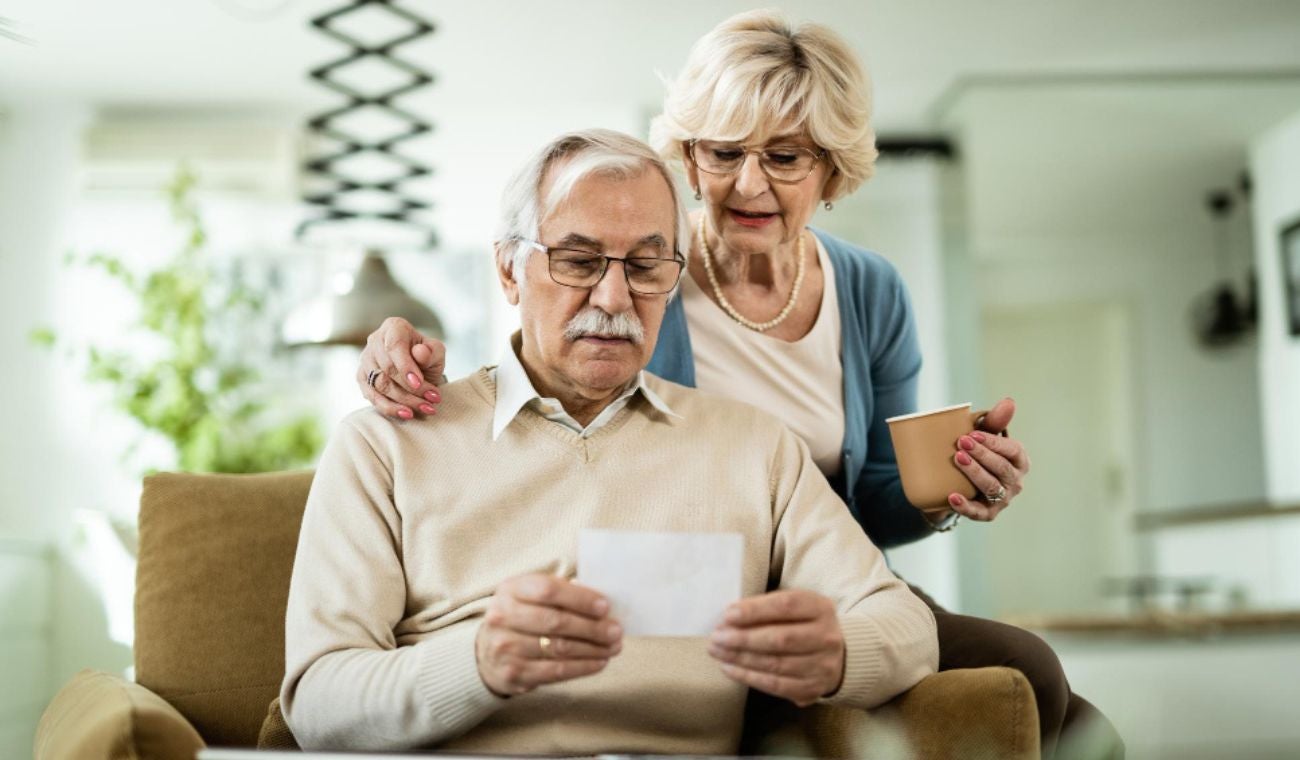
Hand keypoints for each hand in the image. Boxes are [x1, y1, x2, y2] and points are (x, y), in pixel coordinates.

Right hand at [356, 317, 447, 419]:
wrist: (418, 369)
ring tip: (427, 408)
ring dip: (404, 400)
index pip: (394, 345)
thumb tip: (420, 353)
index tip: (419, 383)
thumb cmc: (427, 357)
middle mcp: (375, 340)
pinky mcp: (362, 379)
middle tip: (433, 399)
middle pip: (387, 368)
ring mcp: (366, 360)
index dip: (405, 366)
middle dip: (411, 388)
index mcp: (394, 327)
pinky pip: (372, 397)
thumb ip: (431, 351)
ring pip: (380, 385)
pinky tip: (407, 414)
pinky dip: (390, 408)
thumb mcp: (436, 352)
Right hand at [475, 573, 622, 696]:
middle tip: (616, 631)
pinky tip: (599, 662)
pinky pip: (556, 671)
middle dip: (592, 627)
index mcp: (510, 589)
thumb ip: (560, 594)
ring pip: (559, 648)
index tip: (605, 606)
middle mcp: (502, 616)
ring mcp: (505, 647)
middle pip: (556, 621)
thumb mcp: (530, 596)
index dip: (580, 598)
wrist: (486, 653)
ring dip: (593, 649)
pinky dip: (582, 667)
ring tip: (613, 647)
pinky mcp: (513, 673)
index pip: (548, 590)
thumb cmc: (521, 618)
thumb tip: (602, 604)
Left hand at [707, 590, 844, 706]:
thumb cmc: (803, 623)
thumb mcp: (793, 606)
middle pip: (781, 639)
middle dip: (743, 638)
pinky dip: (748, 677)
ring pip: (776, 664)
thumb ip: (765, 607)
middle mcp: (827, 637)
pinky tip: (729, 668)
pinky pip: (775, 685)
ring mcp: (822, 666)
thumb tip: (729, 617)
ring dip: (741, 658)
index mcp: (821, 608)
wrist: (837, 656)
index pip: (786, 605)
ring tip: (717, 652)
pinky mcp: (812, 689)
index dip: (755, 610)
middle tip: (716, 637)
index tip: (728, 614)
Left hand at [948, 397, 1030, 520]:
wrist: (957, 483)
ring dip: (975, 473)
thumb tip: (1009, 401)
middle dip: (982, 455)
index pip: (1012, 450)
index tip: (973, 433)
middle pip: (1001, 468)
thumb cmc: (975, 454)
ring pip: (991, 487)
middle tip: (961, 442)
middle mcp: (1015, 481)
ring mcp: (1003, 499)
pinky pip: (978, 512)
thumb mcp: (983, 436)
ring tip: (958, 458)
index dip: (994, 442)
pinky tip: (952, 497)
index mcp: (1019, 460)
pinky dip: (965, 505)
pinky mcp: (988, 513)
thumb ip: (994, 421)